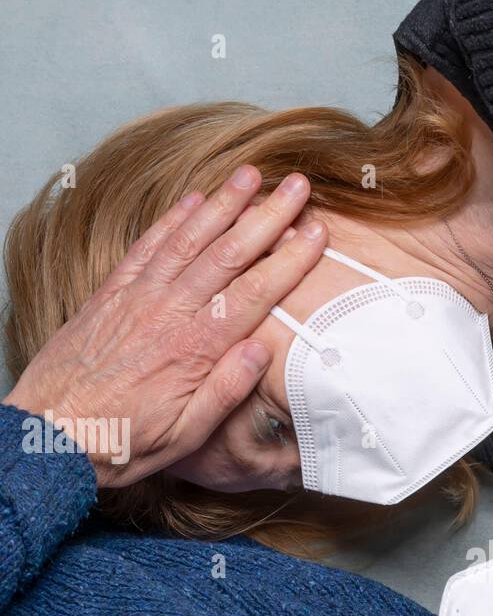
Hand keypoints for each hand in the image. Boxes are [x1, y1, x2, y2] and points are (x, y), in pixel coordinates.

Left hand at [3, 166, 326, 486]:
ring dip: (223, 203)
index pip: (253, 293)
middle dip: (267, 216)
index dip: (289, 260)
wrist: (52, 434)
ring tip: (253, 174)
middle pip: (228, 253)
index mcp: (196, 350)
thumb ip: (226, 391)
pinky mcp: (113, 293)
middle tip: (298, 186)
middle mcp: (169, 313)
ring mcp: (139, 297)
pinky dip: (173, 218)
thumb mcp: (186, 435)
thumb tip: (262, 349)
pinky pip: (149, 246)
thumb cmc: (123, 441)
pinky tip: (194, 199)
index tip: (316, 233)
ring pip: (189, 239)